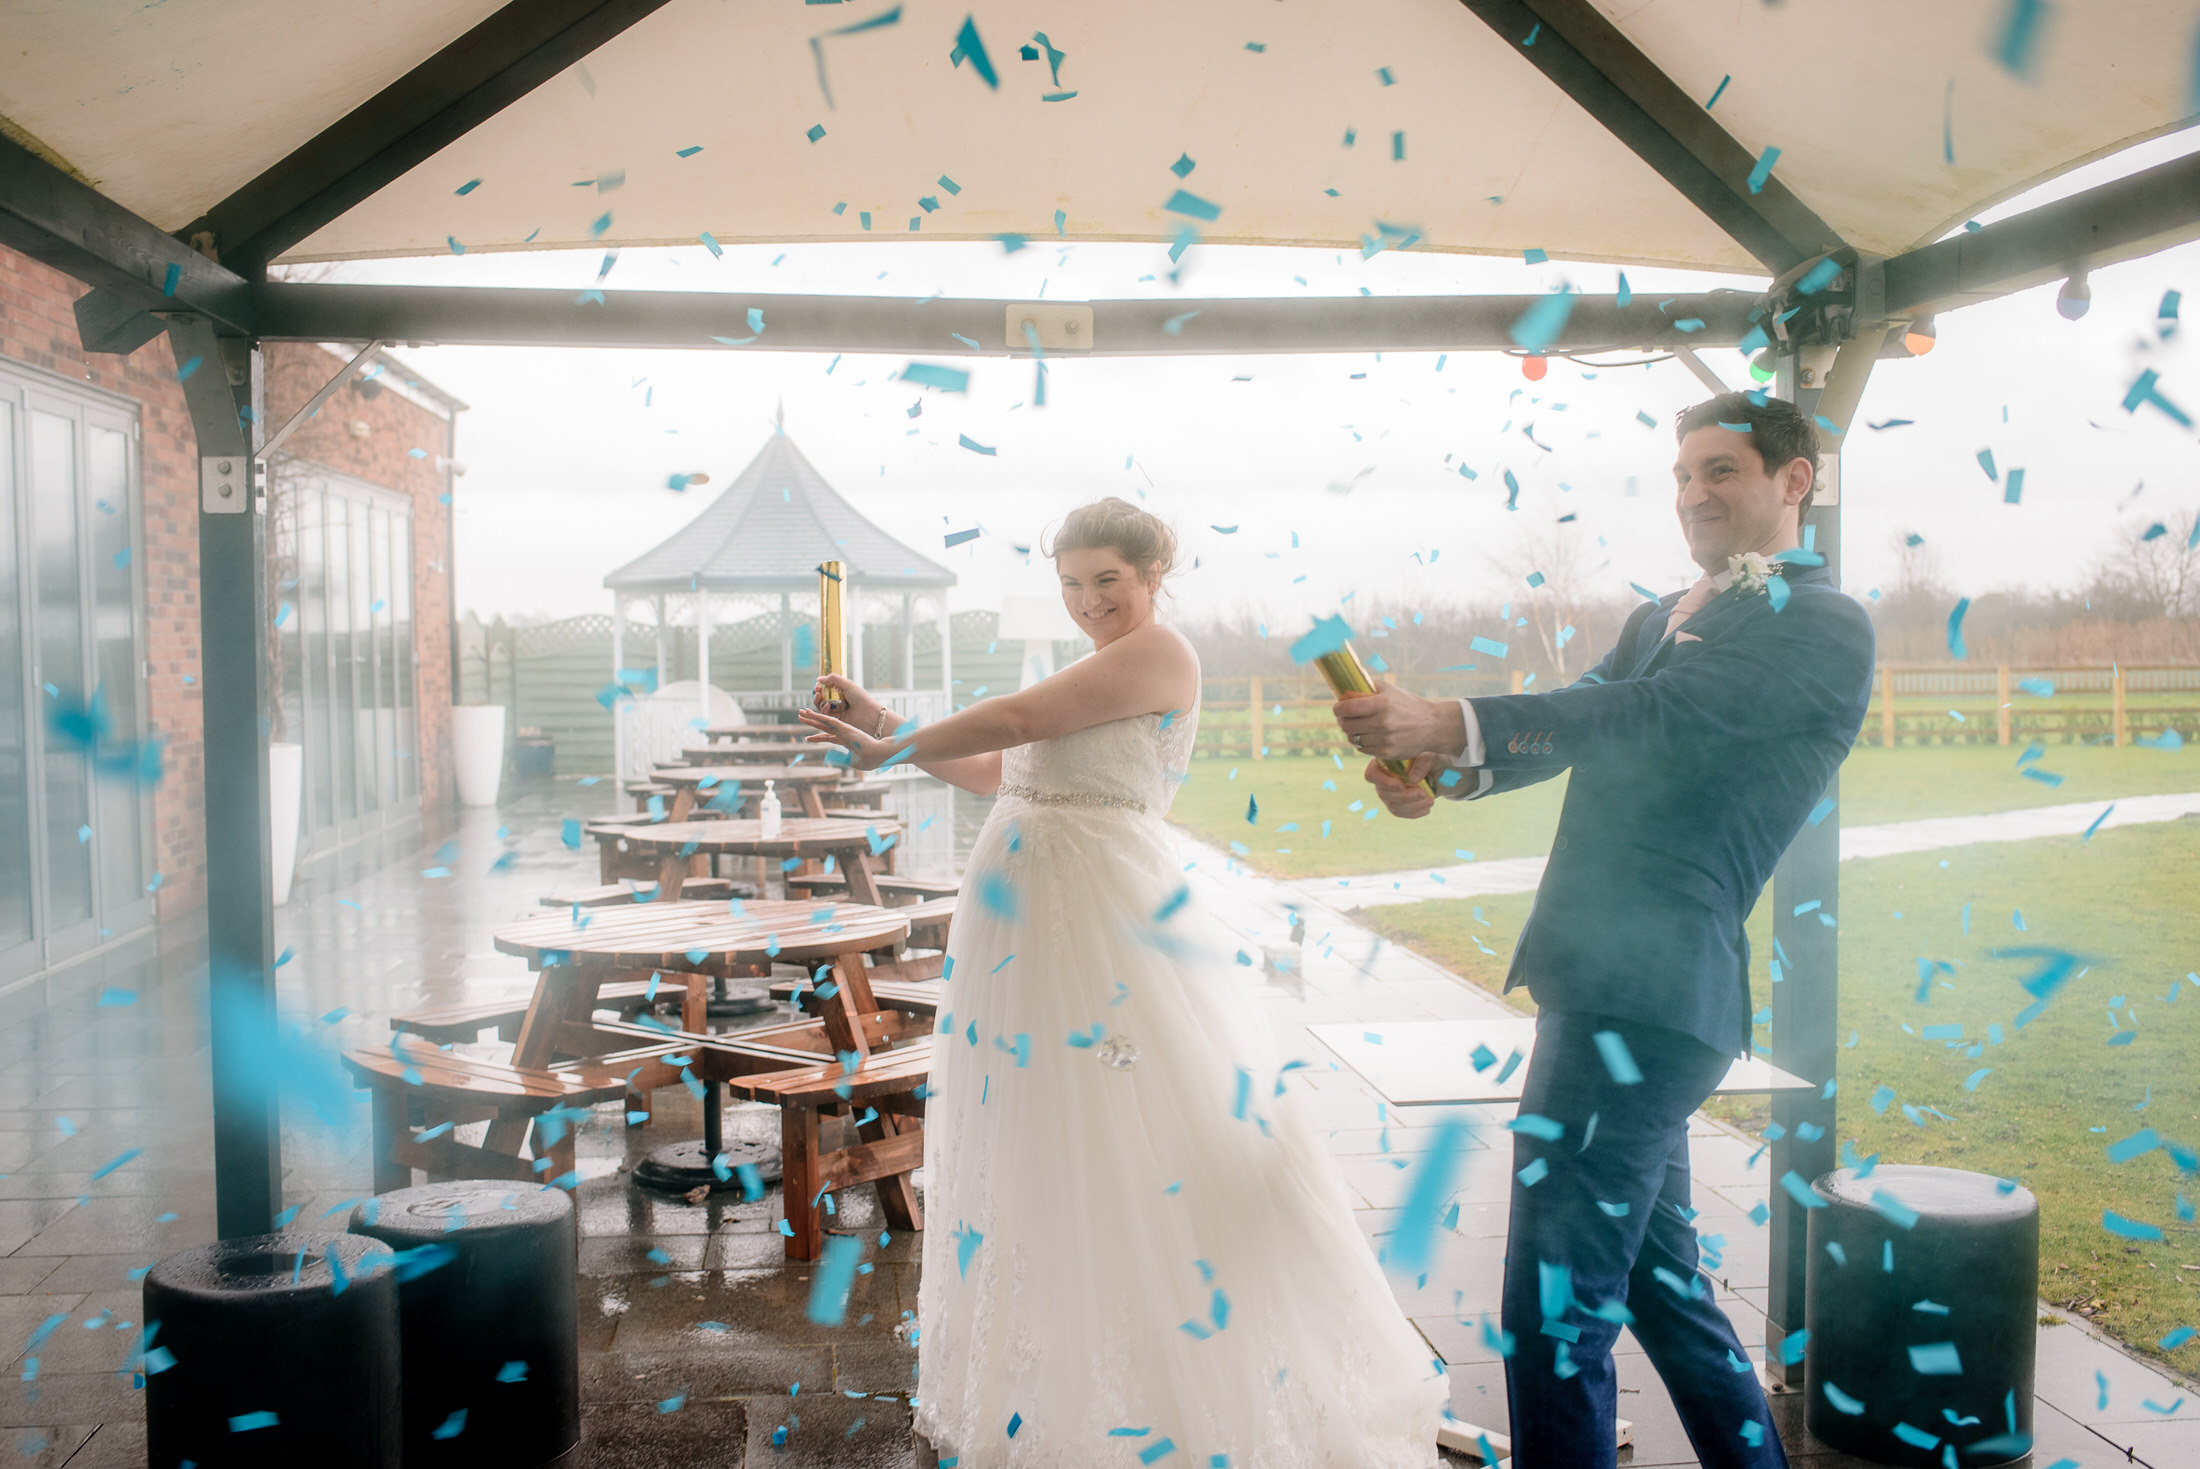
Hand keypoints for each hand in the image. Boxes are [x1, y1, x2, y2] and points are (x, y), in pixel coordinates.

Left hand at [798, 707, 895, 771]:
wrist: (880, 753)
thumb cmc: (870, 759)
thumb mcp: (853, 762)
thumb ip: (841, 759)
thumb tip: (829, 759)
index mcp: (845, 741)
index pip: (828, 738)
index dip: (818, 738)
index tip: (807, 739)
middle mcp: (843, 733)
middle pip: (824, 726)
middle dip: (812, 721)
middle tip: (801, 716)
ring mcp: (843, 729)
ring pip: (823, 721)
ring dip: (811, 716)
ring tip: (800, 712)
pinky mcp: (843, 727)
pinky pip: (827, 720)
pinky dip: (817, 717)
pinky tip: (809, 713)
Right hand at [813, 673, 881, 729]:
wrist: (869, 714)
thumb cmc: (861, 698)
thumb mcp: (847, 684)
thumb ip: (833, 679)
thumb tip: (818, 678)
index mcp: (842, 691)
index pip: (826, 688)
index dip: (820, 686)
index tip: (818, 684)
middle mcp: (838, 701)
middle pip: (822, 698)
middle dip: (817, 693)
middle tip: (817, 690)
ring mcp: (837, 711)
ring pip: (821, 706)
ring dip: (818, 701)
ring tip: (819, 696)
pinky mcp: (836, 720)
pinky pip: (825, 714)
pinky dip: (823, 708)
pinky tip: (827, 704)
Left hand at [1331, 683, 1465, 761]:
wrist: (1432, 725)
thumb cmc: (1408, 704)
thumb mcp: (1390, 690)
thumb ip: (1368, 687)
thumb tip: (1345, 689)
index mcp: (1382, 704)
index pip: (1348, 708)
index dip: (1338, 708)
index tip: (1337, 708)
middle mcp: (1383, 722)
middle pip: (1347, 725)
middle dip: (1342, 721)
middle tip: (1344, 718)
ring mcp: (1385, 740)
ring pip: (1353, 739)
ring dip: (1351, 733)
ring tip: (1356, 727)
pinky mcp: (1387, 753)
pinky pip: (1363, 750)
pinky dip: (1361, 744)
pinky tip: (1367, 736)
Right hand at [1366, 755, 1439, 818]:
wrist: (1437, 773)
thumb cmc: (1430, 761)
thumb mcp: (1430, 757)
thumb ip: (1422, 764)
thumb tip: (1412, 779)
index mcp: (1383, 763)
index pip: (1371, 774)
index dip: (1383, 782)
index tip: (1401, 785)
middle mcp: (1381, 779)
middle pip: (1383, 793)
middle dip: (1404, 796)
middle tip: (1423, 793)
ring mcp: (1387, 794)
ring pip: (1393, 805)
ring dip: (1413, 805)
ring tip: (1430, 800)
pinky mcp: (1395, 805)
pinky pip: (1400, 813)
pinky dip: (1415, 813)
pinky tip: (1427, 808)